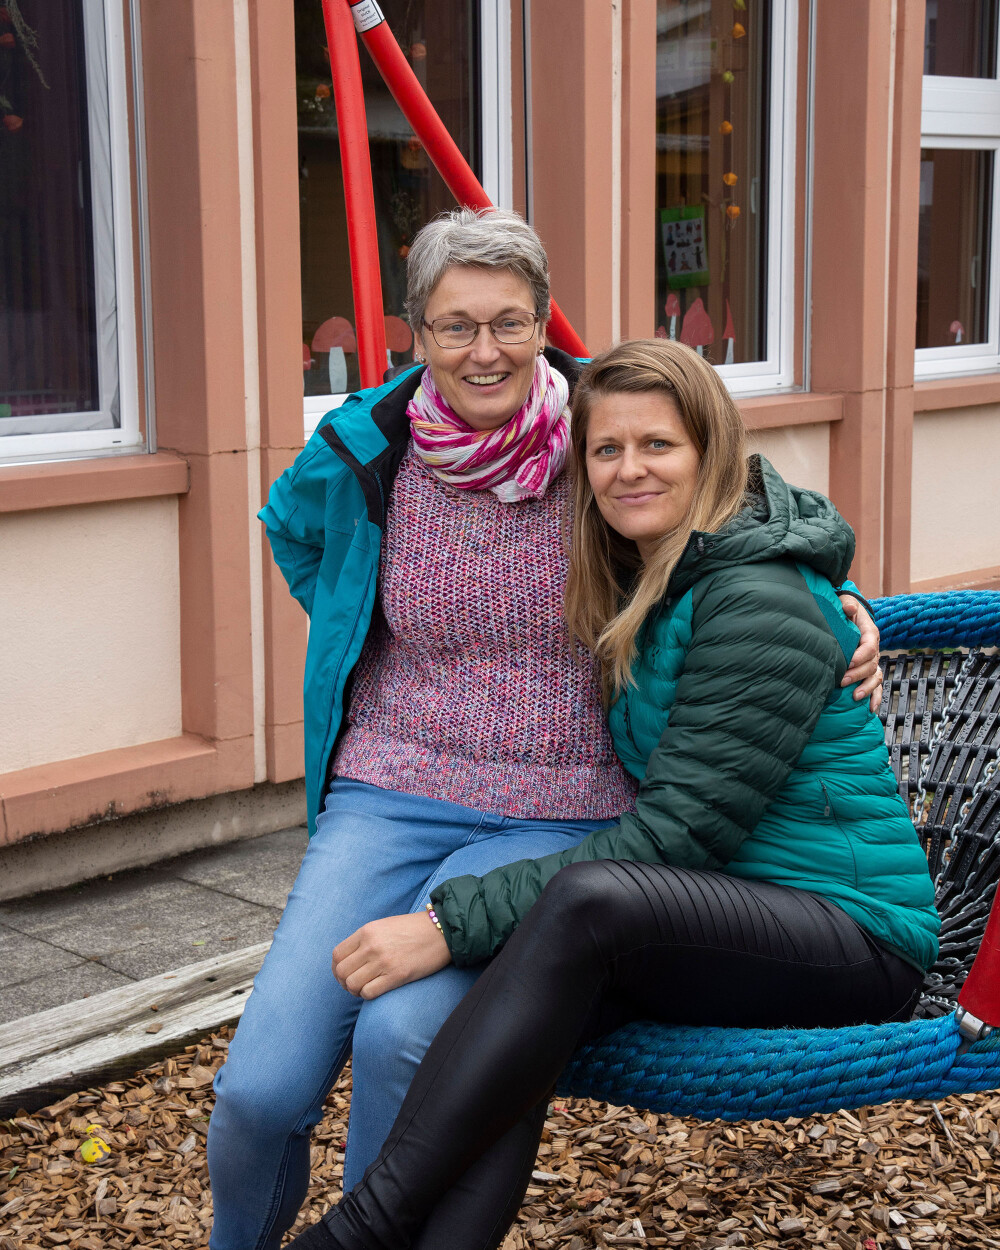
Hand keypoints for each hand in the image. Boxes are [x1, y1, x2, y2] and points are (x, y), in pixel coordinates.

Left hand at [333, 912, 451, 1000]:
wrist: (441, 931)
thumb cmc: (413, 929)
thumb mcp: (384, 926)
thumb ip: (365, 940)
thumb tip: (350, 960)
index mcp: (367, 931)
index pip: (337, 955)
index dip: (337, 969)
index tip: (344, 974)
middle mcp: (372, 945)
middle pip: (342, 972)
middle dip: (344, 982)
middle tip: (354, 984)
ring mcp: (383, 961)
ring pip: (352, 984)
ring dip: (355, 990)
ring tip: (365, 988)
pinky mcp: (396, 975)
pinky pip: (369, 992)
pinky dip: (368, 995)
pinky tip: (376, 990)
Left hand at [839, 594, 883, 713]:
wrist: (846, 613)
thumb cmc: (843, 608)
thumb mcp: (845, 602)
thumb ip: (847, 605)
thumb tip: (848, 609)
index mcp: (869, 632)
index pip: (869, 646)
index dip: (859, 656)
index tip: (847, 663)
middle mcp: (873, 648)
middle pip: (871, 664)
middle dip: (857, 674)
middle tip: (841, 681)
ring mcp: (872, 660)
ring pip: (875, 676)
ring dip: (867, 688)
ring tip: (855, 697)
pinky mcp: (869, 670)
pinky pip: (877, 685)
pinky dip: (875, 697)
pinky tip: (870, 708)